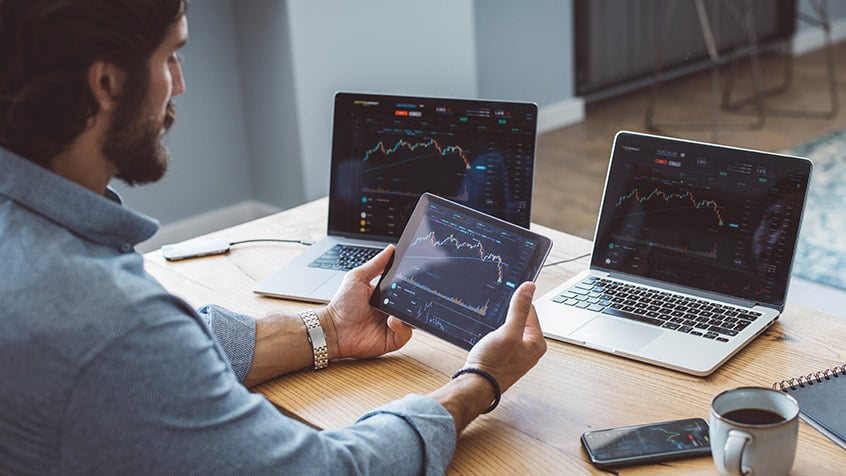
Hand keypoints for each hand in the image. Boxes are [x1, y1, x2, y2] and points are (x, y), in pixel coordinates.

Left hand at [321, 245, 412, 359]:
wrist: (332, 328)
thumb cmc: (341, 304)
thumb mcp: (358, 277)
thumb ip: (376, 264)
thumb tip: (391, 249)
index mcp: (386, 296)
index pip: (406, 290)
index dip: (412, 285)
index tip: (417, 278)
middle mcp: (391, 311)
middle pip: (412, 305)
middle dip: (415, 300)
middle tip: (414, 294)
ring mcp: (392, 326)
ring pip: (412, 320)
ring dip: (409, 314)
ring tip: (398, 310)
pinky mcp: (391, 340)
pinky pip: (405, 334)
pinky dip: (402, 327)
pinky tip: (392, 321)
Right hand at [463, 281, 545, 392]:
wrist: (477, 384)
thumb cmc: (493, 364)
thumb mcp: (508, 332)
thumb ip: (519, 309)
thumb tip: (529, 288)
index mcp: (537, 342)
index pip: (531, 311)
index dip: (516, 306)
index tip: (505, 307)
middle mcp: (531, 349)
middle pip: (520, 319)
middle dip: (507, 318)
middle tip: (497, 328)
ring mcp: (519, 354)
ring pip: (510, 328)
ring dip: (500, 328)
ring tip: (493, 337)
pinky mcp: (507, 357)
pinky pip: (504, 338)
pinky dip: (496, 336)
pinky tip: (490, 343)